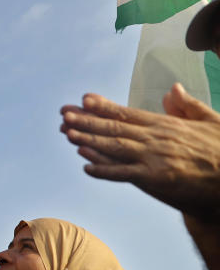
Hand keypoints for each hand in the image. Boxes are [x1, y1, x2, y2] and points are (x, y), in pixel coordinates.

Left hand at [60, 84, 219, 221]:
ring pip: (115, 147)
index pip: (128, 113)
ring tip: (67, 133)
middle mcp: (156, 139)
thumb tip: (172, 89)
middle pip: (115, 128)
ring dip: (89, 140)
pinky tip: (85, 166)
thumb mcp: (210, 122)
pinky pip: (124, 173)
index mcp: (166, 125)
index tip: (83, 99)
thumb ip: (187, 106)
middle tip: (64, 115)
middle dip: (87, 120)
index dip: (104, 106)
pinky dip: (104, 170)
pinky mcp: (155, 180)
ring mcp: (154, 159)